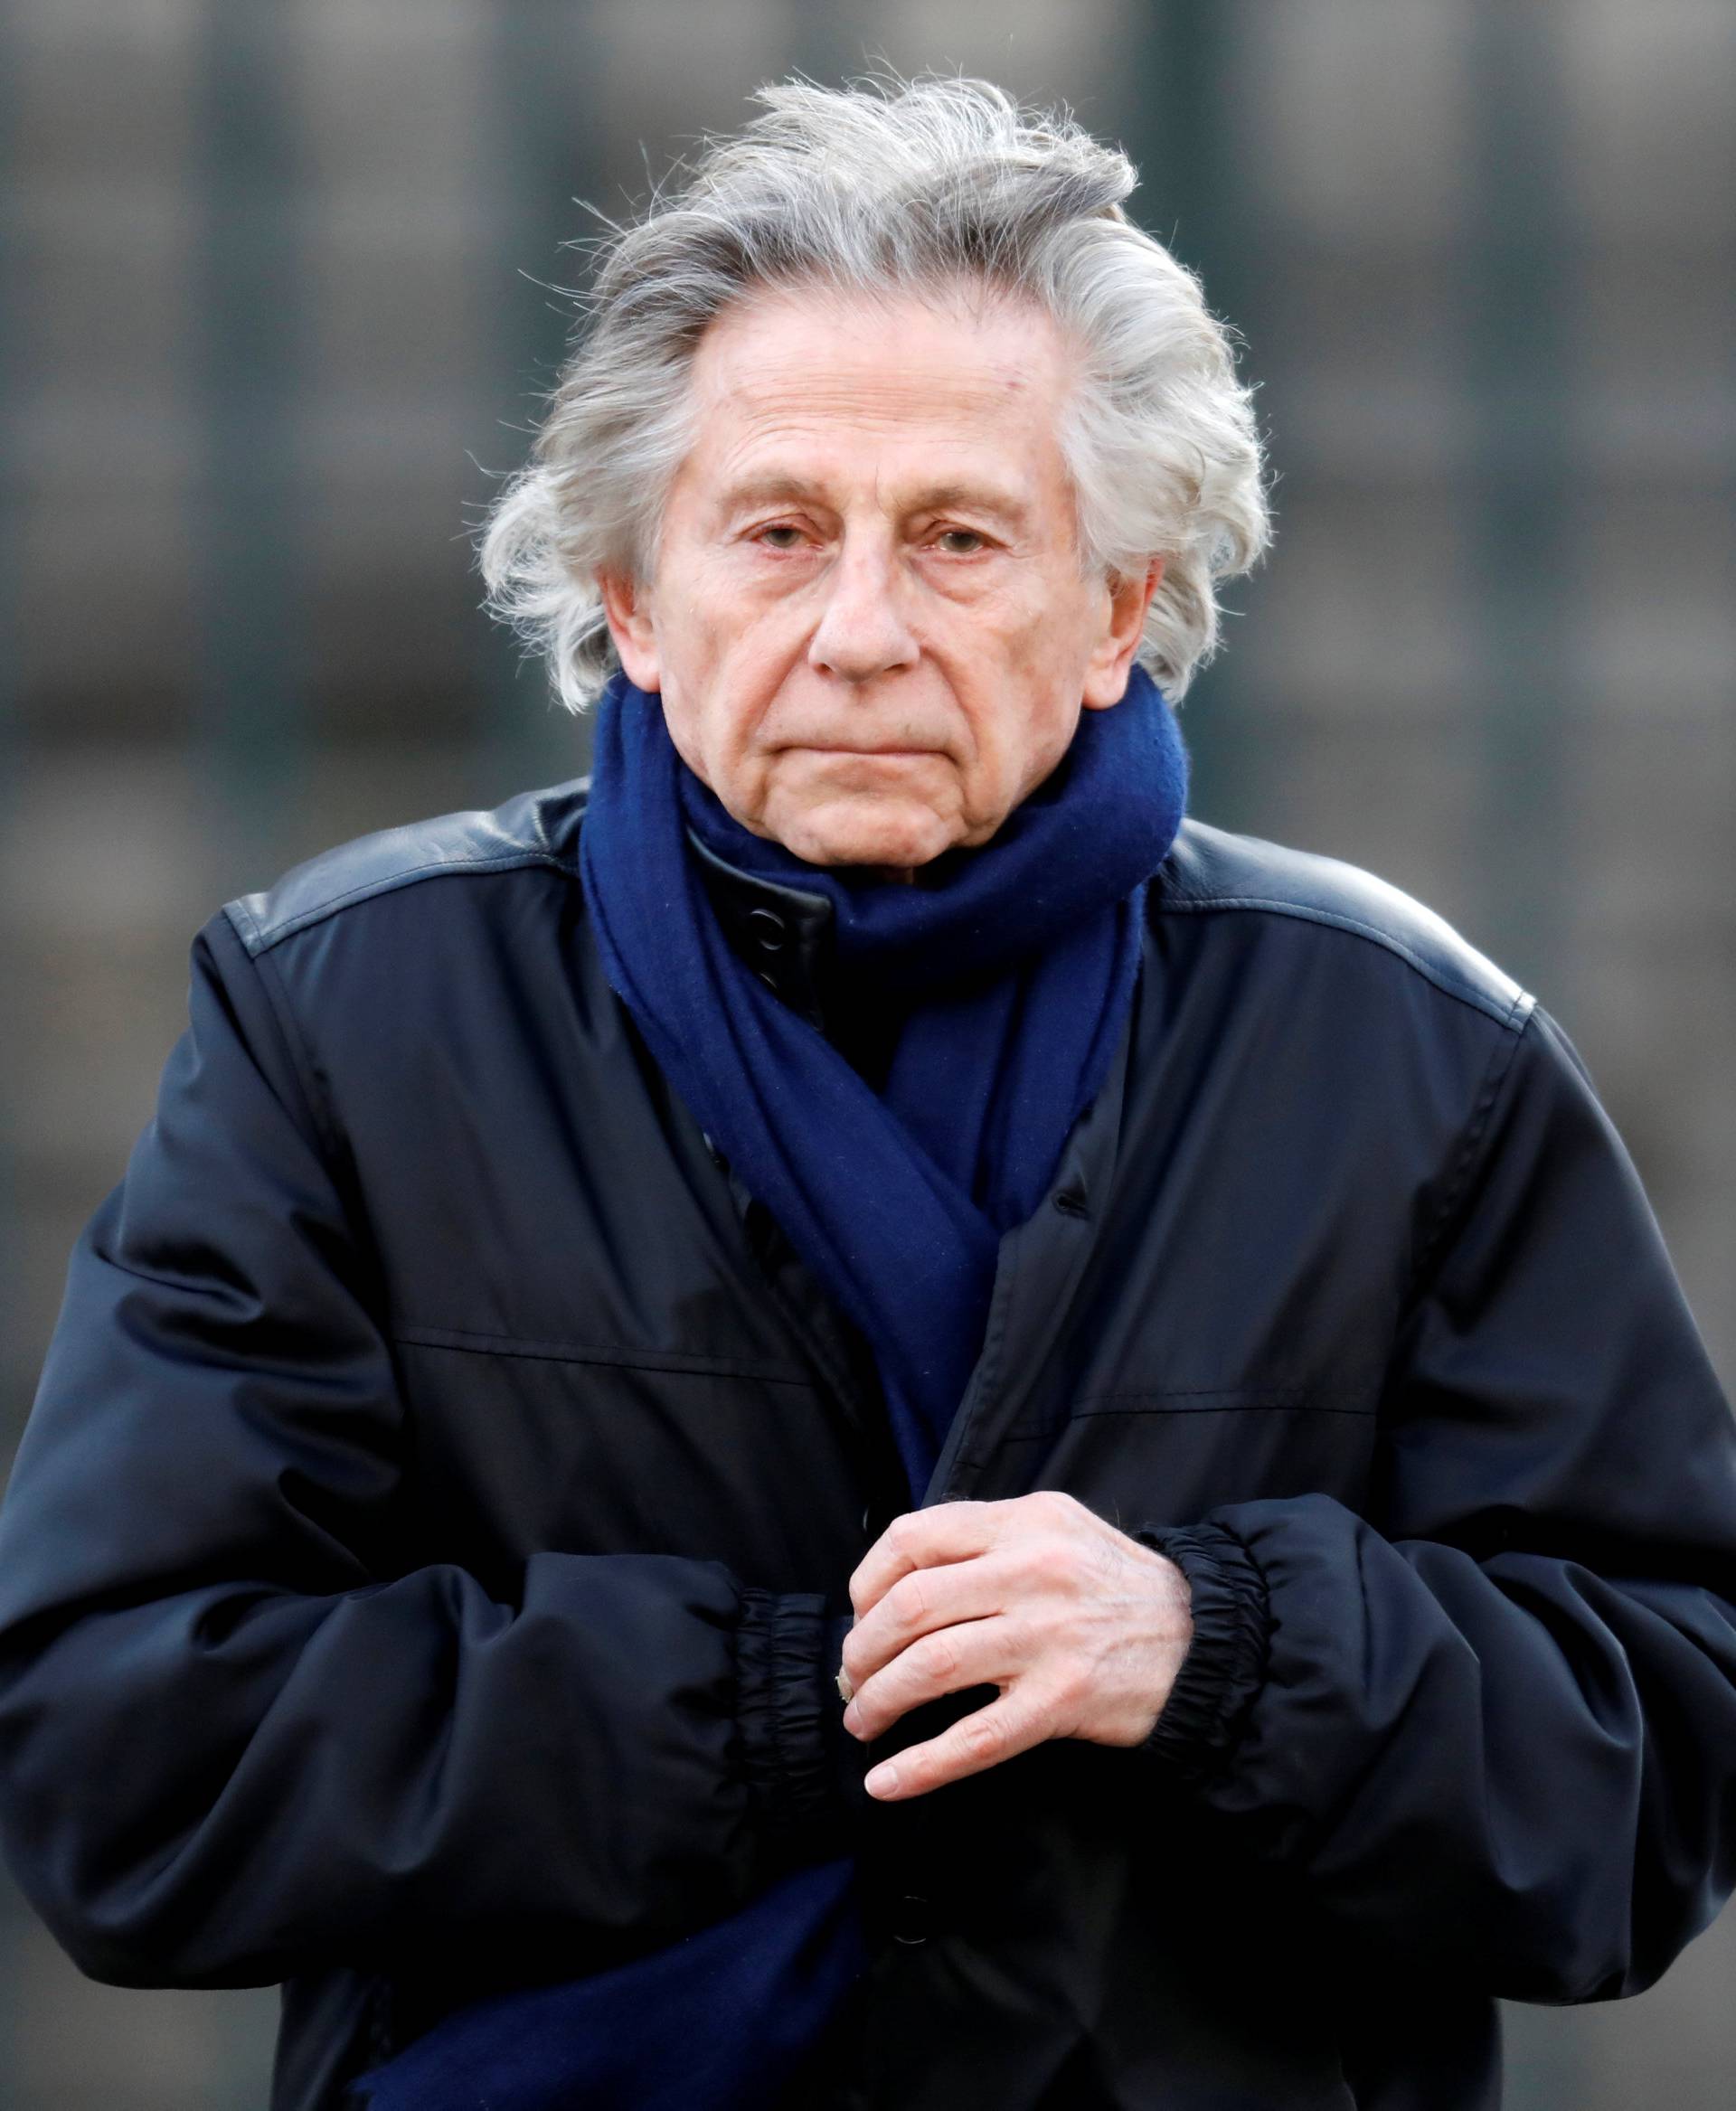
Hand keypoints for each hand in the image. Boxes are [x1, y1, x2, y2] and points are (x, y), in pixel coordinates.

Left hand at [837, 1491, 1192, 1800]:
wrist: (1204, 1640)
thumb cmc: (1116, 1586)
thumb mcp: (1058, 1527)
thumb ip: (987, 1539)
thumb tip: (896, 1583)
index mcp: (1024, 1523)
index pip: (916, 1538)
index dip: (869, 1581)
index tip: (860, 1615)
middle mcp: (1033, 1571)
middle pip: (911, 1606)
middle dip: (863, 1649)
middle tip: (853, 1678)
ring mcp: (1048, 1638)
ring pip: (931, 1667)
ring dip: (880, 1701)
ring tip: (863, 1721)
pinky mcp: (1062, 1701)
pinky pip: (976, 1739)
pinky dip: (921, 1766)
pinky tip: (886, 1784)